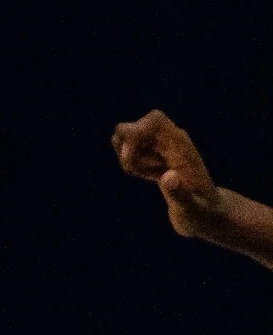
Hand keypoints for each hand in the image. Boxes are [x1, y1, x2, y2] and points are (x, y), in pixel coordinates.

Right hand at [112, 110, 223, 238]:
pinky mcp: (157, 157)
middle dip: (126, 149)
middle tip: (136, 171)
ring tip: (148, 175)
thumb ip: (180, 194)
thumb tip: (168, 176)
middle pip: (134, 127)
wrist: (208, 215)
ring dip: (128, 158)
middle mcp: (172, 142)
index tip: (131, 158)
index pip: (154, 120)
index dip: (136, 132)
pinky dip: (132, 163)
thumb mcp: (192, 209)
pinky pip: (132, 151)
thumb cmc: (202, 214)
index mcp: (182, 147)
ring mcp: (163, 149)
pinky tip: (149, 176)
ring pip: (129, 139)